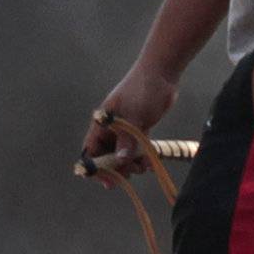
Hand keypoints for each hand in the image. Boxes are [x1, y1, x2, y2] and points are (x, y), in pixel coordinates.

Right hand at [82, 60, 180, 180]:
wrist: (162, 72)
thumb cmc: (143, 89)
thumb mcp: (135, 115)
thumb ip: (127, 138)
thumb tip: (120, 160)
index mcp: (102, 123)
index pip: (92, 150)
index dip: (97, 167)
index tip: (108, 180)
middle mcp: (111, 127)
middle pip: (107, 155)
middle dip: (116, 168)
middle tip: (129, 175)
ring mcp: (125, 127)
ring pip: (122, 153)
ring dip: (131, 163)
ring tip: (143, 167)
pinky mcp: (139, 127)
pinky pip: (136, 147)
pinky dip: (142, 156)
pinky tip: (151, 163)